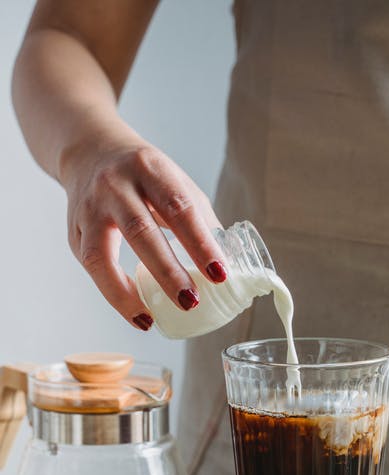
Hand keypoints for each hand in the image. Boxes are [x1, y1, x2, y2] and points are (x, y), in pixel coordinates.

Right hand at [60, 128, 226, 329]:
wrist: (90, 152)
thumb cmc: (143, 176)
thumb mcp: (174, 182)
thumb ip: (199, 219)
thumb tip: (227, 265)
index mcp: (149, 168)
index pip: (179, 207)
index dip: (200, 243)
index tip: (219, 274)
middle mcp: (114, 185)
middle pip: (140, 230)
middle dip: (166, 271)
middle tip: (190, 301)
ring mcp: (89, 209)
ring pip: (102, 255)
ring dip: (127, 292)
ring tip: (151, 320)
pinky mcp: (74, 233)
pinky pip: (93, 268)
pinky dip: (114, 294)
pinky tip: (136, 313)